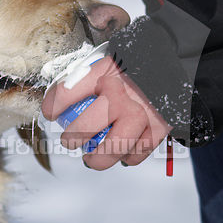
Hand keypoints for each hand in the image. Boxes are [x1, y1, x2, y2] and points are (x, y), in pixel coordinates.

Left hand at [41, 56, 170, 169]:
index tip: (51, 114)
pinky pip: (137, 153)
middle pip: (86, 126)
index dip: (53, 106)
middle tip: (69, 141)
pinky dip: (126, 157)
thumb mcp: (107, 63)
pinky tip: (120, 153)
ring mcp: (141, 113)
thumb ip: (82, 80)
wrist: (172, 67)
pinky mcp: (159, 128)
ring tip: (91, 158)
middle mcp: (122, 94)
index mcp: (105, 73)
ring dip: (97, 158)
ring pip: (112, 147)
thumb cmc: (134, 69)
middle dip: (72, 138)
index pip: (68, 92)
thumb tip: (55, 103)